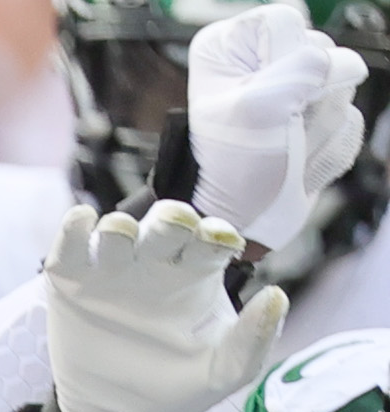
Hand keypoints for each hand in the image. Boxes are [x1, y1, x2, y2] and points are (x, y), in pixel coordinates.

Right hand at [39, 198, 283, 411]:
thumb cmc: (179, 386)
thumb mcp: (225, 371)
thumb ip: (253, 339)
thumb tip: (277, 295)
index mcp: (197, 272)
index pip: (210, 237)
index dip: (216, 233)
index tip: (221, 244)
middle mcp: (156, 262)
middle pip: (165, 222)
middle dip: (170, 218)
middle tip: (173, 227)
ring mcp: (111, 269)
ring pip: (117, 228)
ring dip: (120, 226)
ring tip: (119, 237)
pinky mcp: (70, 281)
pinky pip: (70, 246)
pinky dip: (73, 230)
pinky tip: (80, 223)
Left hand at [190, 3, 371, 257]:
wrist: (245, 223)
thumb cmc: (237, 168)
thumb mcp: (262, 110)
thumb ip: (305, 67)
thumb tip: (346, 62)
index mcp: (228, 48)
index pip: (285, 19)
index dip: (287, 59)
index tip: (266, 96)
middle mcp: (259, 63)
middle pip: (323, 51)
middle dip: (309, 99)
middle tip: (277, 131)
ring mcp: (292, 90)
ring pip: (344, 86)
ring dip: (318, 129)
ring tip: (285, 151)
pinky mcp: (316, 118)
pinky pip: (350, 120)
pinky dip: (328, 149)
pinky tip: (298, 165)